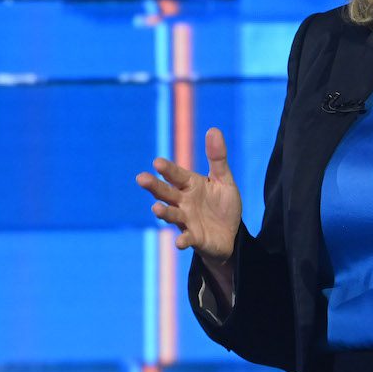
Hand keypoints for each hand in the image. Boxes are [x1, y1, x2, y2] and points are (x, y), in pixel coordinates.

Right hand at [136, 127, 242, 264]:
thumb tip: (213, 129)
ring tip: (156, 208)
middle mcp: (184, 202)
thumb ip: (217, 158)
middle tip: (141, 178)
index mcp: (190, 185)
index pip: (177, 175)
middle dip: (154, 186)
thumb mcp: (223, 180)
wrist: (231, 233)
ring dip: (164, 212)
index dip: (168, 169)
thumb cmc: (223, 204)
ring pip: (172, 215)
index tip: (157, 162)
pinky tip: (180, 242)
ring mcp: (187, 221)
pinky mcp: (194, 238)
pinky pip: (186, 239)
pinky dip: (182, 240)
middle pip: (166, 193)